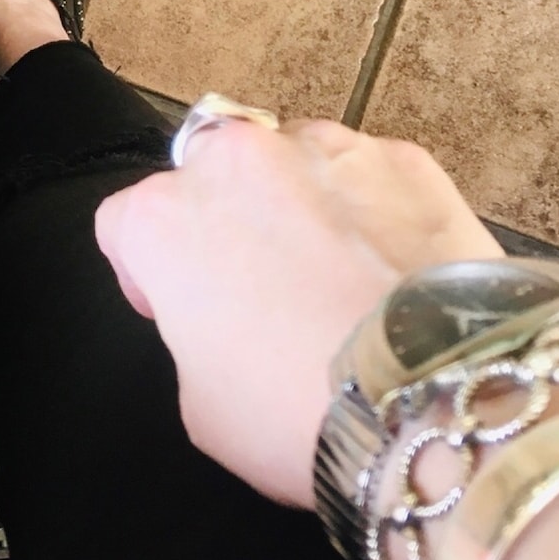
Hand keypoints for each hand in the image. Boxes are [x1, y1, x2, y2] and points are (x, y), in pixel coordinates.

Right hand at [94, 118, 502, 508]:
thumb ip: (193, 332)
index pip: (123, 222)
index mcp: (164, 218)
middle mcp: (236, 159)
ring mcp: (326, 148)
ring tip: (340, 279)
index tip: (180, 309)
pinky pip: (369, 176)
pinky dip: (373, 210)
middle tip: (262, 288)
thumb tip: (227, 319)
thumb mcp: (200, 402)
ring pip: (293, 164)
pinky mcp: (404, 158)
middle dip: (225, 218)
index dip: (147, 272)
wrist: (435, 400)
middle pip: (208, 174)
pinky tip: (393, 270)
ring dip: (301, 206)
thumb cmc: (296, 412)